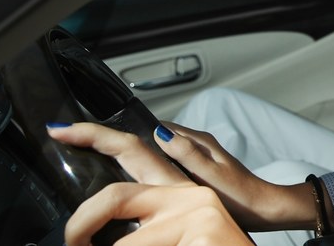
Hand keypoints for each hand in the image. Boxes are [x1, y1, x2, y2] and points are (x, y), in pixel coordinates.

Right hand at [49, 121, 315, 234]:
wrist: (266, 205)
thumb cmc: (243, 195)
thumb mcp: (217, 176)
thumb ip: (191, 153)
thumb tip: (162, 133)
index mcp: (189, 142)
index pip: (133, 133)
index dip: (98, 131)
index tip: (66, 128)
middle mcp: (187, 141)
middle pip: (134, 132)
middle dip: (101, 132)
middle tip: (67, 134)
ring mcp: (190, 151)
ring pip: (145, 140)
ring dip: (119, 140)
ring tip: (87, 144)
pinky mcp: (193, 162)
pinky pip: (157, 151)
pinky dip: (137, 152)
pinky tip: (129, 163)